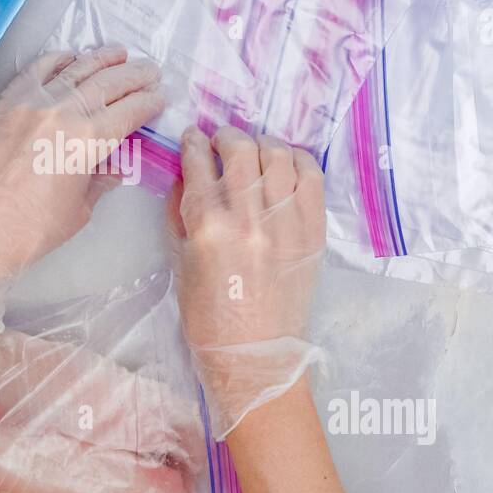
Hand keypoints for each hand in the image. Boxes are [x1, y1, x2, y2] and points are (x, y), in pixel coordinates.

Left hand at [0, 48, 163, 328]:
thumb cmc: (31, 230)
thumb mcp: (80, 210)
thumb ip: (102, 180)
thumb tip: (117, 165)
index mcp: (87, 140)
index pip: (129, 111)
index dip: (150, 102)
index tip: (162, 97)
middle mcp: (62, 111)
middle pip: (108, 83)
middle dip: (135, 75)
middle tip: (152, 70)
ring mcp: (31, 102)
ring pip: (74, 69)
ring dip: (102, 58)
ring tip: (121, 52)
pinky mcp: (5, 104)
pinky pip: (35, 70)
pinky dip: (56, 59)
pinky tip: (70, 56)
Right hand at [168, 125, 325, 437]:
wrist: (255, 355)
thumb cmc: (208, 317)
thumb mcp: (179, 262)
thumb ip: (180, 213)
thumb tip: (185, 175)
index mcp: (207, 225)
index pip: (197, 161)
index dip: (192, 142)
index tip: (192, 138)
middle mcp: (248, 216)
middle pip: (239, 149)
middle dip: (226, 136)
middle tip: (222, 142)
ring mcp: (286, 222)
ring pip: (277, 154)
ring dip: (261, 144)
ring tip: (255, 151)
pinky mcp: (313, 231)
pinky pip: (310, 176)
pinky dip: (298, 160)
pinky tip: (286, 164)